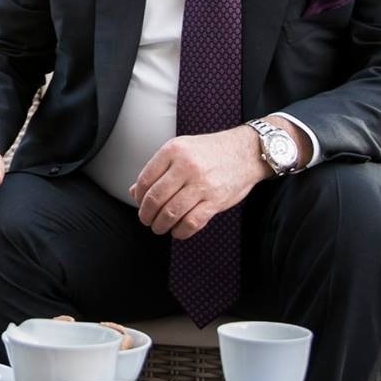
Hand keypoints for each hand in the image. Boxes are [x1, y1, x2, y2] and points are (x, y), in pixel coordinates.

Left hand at [129, 126, 269, 238]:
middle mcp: (186, 166)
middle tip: (146, 219)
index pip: (145, 180)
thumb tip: (135, 192)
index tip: (140, 204)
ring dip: (160, 225)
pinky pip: (192, 223)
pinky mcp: (216, 201)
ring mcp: (202, 184)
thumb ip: (158, 169)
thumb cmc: (211, 151)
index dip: (139, 197)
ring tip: (159, 227)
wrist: (246, 152)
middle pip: (155, 198)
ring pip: (171, 213)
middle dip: (146, 214)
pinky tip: (177, 231)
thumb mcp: (181, 149)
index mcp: (173, 150)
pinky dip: (180, 231)